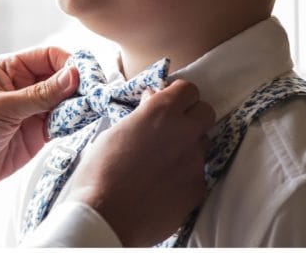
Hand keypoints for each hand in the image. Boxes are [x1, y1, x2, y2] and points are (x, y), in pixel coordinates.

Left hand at [0, 46, 78, 212]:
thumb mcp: (2, 108)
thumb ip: (40, 94)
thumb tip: (74, 75)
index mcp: (10, 70)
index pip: (49, 56)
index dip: (69, 62)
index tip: (86, 74)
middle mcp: (24, 87)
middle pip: (62, 78)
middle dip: (79, 84)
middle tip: (97, 93)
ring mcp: (31, 112)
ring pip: (66, 102)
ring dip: (80, 104)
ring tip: (93, 109)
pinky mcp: (36, 135)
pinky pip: (62, 124)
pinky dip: (74, 123)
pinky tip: (82, 123)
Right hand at [63, 80, 214, 246]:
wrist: (105, 216)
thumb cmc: (99, 172)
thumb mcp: (115, 132)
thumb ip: (142, 115)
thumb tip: (151, 102)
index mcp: (161, 111)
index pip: (189, 89)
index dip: (179, 96)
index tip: (170, 104)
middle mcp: (184, 132)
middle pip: (206, 112)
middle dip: (192, 117)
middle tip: (173, 128)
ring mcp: (195, 161)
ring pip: (203, 144)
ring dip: (189, 146)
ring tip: (164, 161)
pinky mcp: (198, 188)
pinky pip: (198, 174)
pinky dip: (185, 176)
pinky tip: (164, 185)